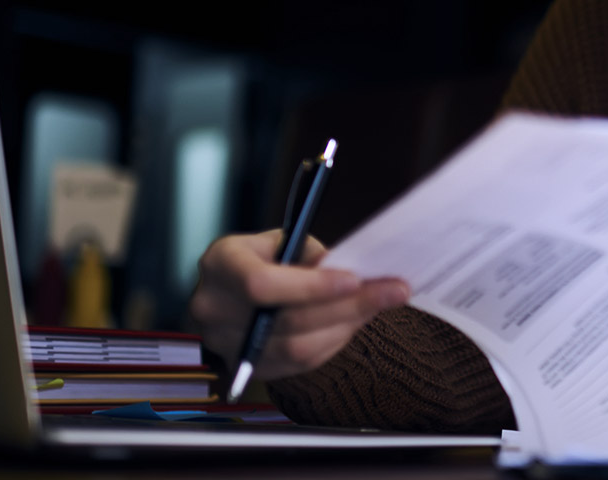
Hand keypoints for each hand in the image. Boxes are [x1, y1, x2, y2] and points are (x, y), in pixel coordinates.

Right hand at [190, 229, 411, 380]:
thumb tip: (356, 275)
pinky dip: (334, 342)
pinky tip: (357, 322)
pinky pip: (299, 364)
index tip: (355, 280)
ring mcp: (226, 343)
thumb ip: (313, 257)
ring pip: (297, 348)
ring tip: (381, 304)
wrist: (234, 285)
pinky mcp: (248, 366)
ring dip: (348, 326)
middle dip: (349, 306)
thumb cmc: (265, 256)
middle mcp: (213, 308)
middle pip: (288, 321)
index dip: (310, 287)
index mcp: (220, 264)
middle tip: (394, 291)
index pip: (261, 284)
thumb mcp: (284, 240)